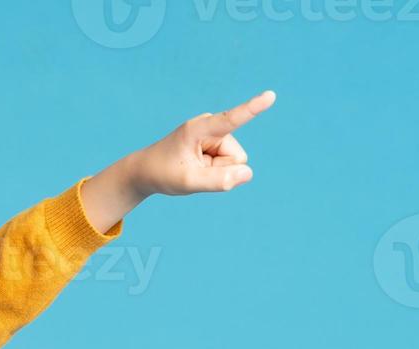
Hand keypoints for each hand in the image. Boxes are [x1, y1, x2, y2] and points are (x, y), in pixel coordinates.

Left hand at [82, 90, 276, 229]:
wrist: (147, 171)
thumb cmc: (164, 173)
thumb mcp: (189, 182)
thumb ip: (219, 181)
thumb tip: (248, 174)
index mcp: (199, 129)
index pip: (231, 119)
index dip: (252, 108)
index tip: (270, 95)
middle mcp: (211, 127)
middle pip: (237, 158)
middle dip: (220, 170)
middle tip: (194, 169)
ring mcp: (215, 135)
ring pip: (236, 163)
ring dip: (217, 172)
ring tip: (194, 168)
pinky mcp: (217, 144)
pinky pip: (231, 166)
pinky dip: (216, 172)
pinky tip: (198, 167)